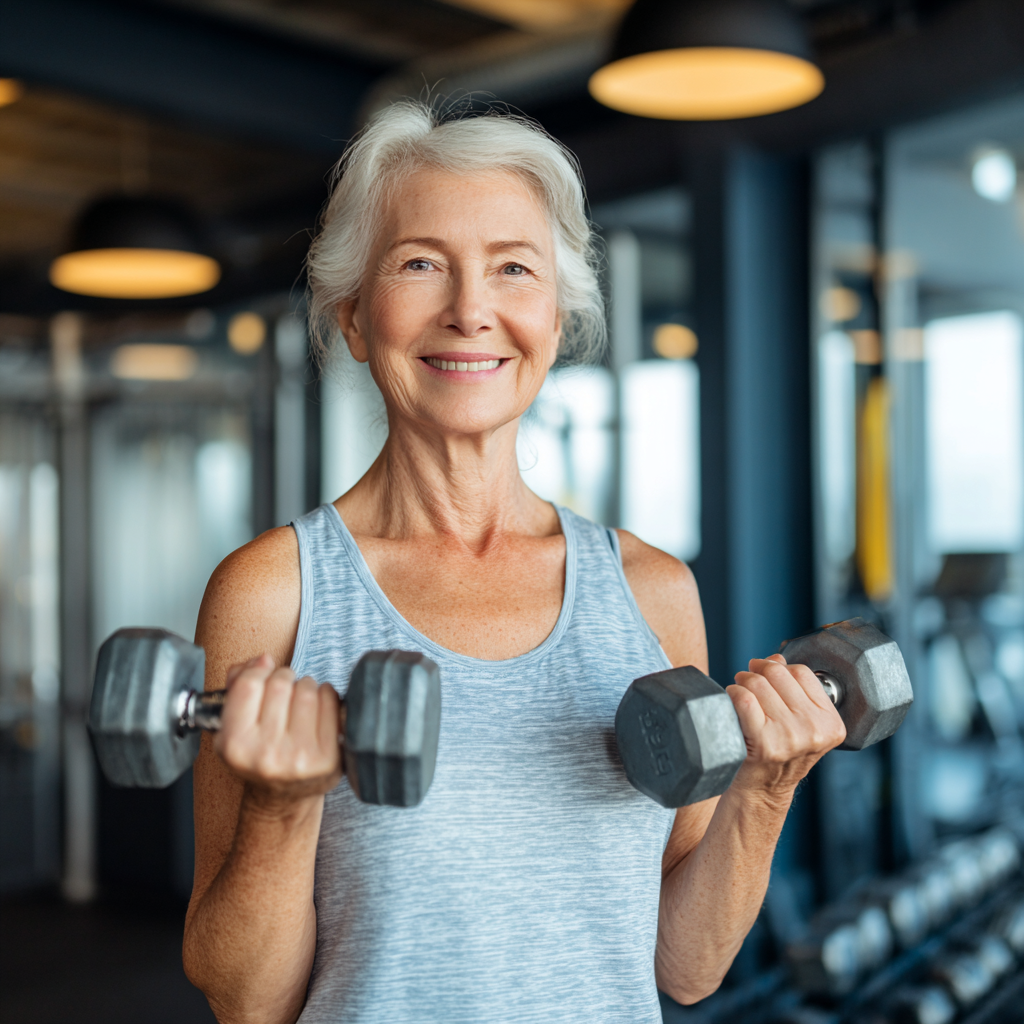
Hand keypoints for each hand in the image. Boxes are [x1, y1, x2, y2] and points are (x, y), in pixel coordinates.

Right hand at [213, 654, 342, 805]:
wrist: (283, 797)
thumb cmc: (259, 753)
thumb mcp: (233, 726)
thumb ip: (237, 685)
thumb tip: (262, 660)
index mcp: (236, 746)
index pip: (249, 684)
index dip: (258, 671)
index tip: (263, 674)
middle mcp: (266, 754)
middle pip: (280, 683)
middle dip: (284, 679)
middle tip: (284, 693)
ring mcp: (300, 757)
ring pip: (306, 689)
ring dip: (305, 686)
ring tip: (299, 703)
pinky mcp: (329, 756)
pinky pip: (329, 700)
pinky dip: (325, 695)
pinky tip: (317, 710)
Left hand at [726, 653, 845, 797]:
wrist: (762, 791)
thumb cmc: (778, 754)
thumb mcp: (798, 723)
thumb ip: (793, 689)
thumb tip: (777, 658)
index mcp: (830, 724)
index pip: (802, 673)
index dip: (778, 667)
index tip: (766, 673)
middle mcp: (814, 731)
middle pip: (778, 674)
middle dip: (757, 671)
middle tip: (747, 680)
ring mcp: (790, 738)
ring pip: (757, 684)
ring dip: (742, 682)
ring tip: (739, 693)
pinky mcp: (764, 743)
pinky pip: (743, 699)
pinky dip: (732, 694)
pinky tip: (731, 703)